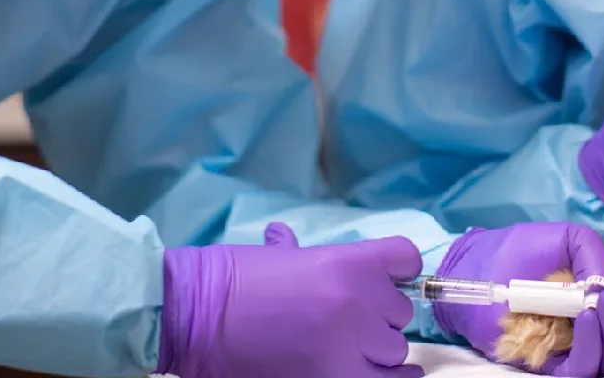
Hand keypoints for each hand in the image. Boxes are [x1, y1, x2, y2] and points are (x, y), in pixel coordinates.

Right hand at [159, 222, 421, 377]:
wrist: (198, 319)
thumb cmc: (231, 280)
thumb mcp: (274, 256)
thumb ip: (299, 253)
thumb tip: (284, 240)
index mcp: (346, 263)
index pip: (406, 258)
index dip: (398, 270)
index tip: (390, 278)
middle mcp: (360, 303)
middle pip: (399, 312)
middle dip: (378, 316)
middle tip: (348, 320)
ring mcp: (352, 347)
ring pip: (395, 351)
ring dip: (377, 350)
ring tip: (353, 350)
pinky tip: (385, 376)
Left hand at [435, 223, 603, 374]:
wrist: (478, 264)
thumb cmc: (522, 250)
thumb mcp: (568, 239)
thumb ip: (595, 256)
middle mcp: (598, 331)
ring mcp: (576, 350)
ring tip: (603, 300)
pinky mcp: (550, 365)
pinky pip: (581, 371)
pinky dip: (591, 348)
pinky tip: (586, 317)